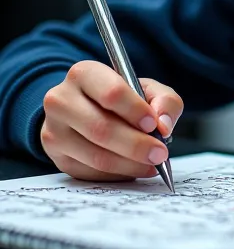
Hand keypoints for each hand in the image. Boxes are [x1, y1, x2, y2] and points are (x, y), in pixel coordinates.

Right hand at [40, 60, 183, 180]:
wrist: (85, 110)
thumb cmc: (120, 99)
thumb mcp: (147, 89)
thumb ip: (164, 101)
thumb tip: (164, 125)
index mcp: (84, 74)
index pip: (111, 93)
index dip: (135, 111)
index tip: (154, 124)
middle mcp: (61, 100)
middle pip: (101, 128)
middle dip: (136, 144)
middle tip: (160, 153)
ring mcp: (54, 130)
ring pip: (96, 156)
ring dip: (130, 164)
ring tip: (152, 163)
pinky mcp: (57, 157)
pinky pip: (91, 172)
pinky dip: (118, 174)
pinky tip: (135, 168)